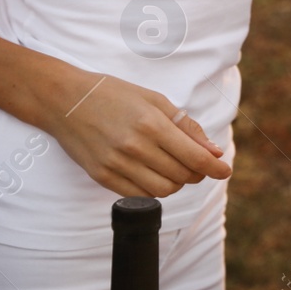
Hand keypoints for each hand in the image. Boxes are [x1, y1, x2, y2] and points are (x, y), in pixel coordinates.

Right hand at [44, 70, 231, 197]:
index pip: (194, 157)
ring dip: (177, 182)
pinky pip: (138, 195)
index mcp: (152, 125)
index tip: (225, 170)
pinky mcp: (101, 177)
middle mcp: (134, 147)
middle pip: (181, 176)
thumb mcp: (155, 100)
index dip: (215, 167)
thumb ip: (187, 127)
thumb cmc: (114, 95)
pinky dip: (153, 188)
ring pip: (163, 190)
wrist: (65, 100)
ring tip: (175, 167)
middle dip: (197, 173)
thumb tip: (213, 151)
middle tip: (197, 163)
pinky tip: (153, 173)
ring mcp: (116, 165)